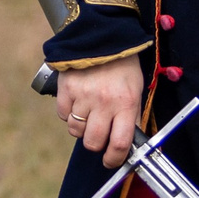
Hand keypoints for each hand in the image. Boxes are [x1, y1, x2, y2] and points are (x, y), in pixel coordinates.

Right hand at [54, 52, 148, 168]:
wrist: (103, 36)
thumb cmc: (123, 67)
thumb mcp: (135, 91)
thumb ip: (131, 117)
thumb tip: (127, 145)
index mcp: (125, 104)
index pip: (119, 144)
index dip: (113, 159)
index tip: (110, 161)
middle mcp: (104, 102)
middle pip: (93, 142)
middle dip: (95, 145)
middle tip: (97, 137)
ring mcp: (83, 95)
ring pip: (75, 130)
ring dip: (81, 127)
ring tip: (87, 113)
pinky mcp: (66, 88)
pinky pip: (63, 114)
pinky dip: (68, 113)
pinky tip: (77, 102)